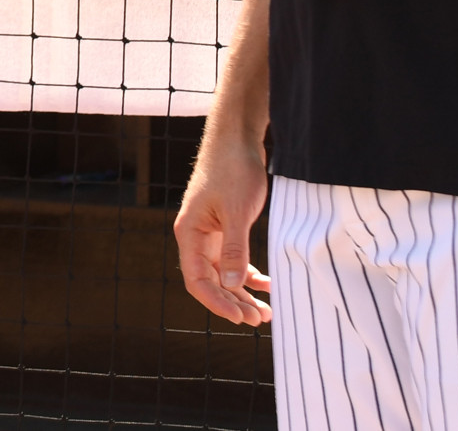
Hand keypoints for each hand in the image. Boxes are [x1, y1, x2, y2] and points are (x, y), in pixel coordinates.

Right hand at [173, 152, 272, 326]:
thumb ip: (235, 249)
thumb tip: (234, 284)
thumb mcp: (237, 211)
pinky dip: (250, 273)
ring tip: (265, 312)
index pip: (197, 281)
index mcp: (189, 233)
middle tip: (259, 319)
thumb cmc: (232, 169)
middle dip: (234, 302)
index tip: (240, 317)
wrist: (237, 138)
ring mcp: (210, 233)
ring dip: (243, 293)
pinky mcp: (225, 227)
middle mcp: (196, 237)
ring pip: (224, 273)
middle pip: (211, 281)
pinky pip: (234, 259)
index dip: (217, 302)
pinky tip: (267, 285)